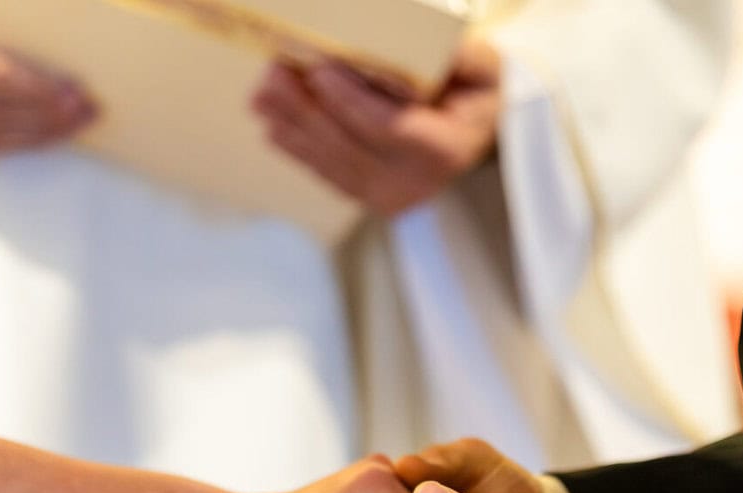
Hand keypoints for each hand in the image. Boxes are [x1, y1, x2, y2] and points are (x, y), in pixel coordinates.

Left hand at [250, 39, 502, 217]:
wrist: (476, 130)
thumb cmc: (475, 90)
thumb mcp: (480, 66)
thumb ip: (457, 57)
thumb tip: (419, 45)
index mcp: (444, 150)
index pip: (389, 128)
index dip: (351, 101)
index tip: (322, 69)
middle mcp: (415, 183)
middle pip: (348, 146)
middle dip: (306, 109)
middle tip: (274, 73)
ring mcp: (388, 196)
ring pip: (330, 160)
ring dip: (292, 126)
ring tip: (262, 93)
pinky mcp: (367, 198)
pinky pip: (325, 172)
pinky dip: (296, 146)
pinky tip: (273, 123)